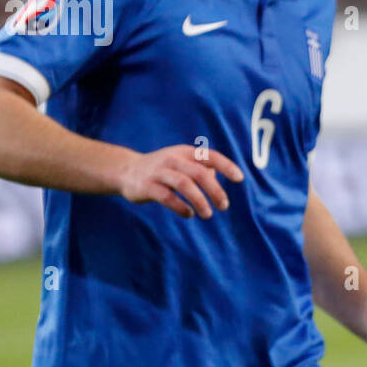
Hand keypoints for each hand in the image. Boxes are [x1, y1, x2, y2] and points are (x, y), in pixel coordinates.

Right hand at [118, 144, 243, 218]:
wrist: (126, 171)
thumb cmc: (163, 169)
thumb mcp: (182, 162)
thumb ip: (201, 168)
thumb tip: (219, 179)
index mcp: (185, 152)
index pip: (210, 156)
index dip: (226, 166)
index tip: (239, 179)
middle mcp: (173, 159)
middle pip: (200, 173)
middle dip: (215, 191)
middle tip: (224, 206)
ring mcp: (159, 172)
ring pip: (184, 185)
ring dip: (200, 201)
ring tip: (208, 214)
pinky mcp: (147, 186)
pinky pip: (167, 197)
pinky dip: (181, 207)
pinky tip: (189, 214)